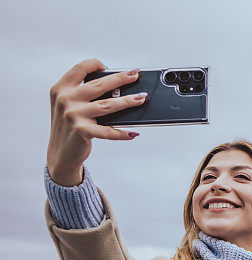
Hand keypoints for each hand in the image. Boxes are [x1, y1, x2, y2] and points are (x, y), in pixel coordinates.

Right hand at [47, 58, 146, 185]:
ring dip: (127, 101)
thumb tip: (118, 89)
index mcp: (61, 89)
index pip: (80, 69)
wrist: (61, 153)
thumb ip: (85, 95)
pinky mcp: (82, 131)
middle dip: (120, 78)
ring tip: (141, 98)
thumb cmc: (70, 126)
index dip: (95, 64)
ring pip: (107, 105)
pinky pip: (108, 131)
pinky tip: (133, 132)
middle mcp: (66, 100)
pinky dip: (122, 133)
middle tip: (135, 75)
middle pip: (99, 85)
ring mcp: (73, 115)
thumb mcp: (70, 106)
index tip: (109, 67)